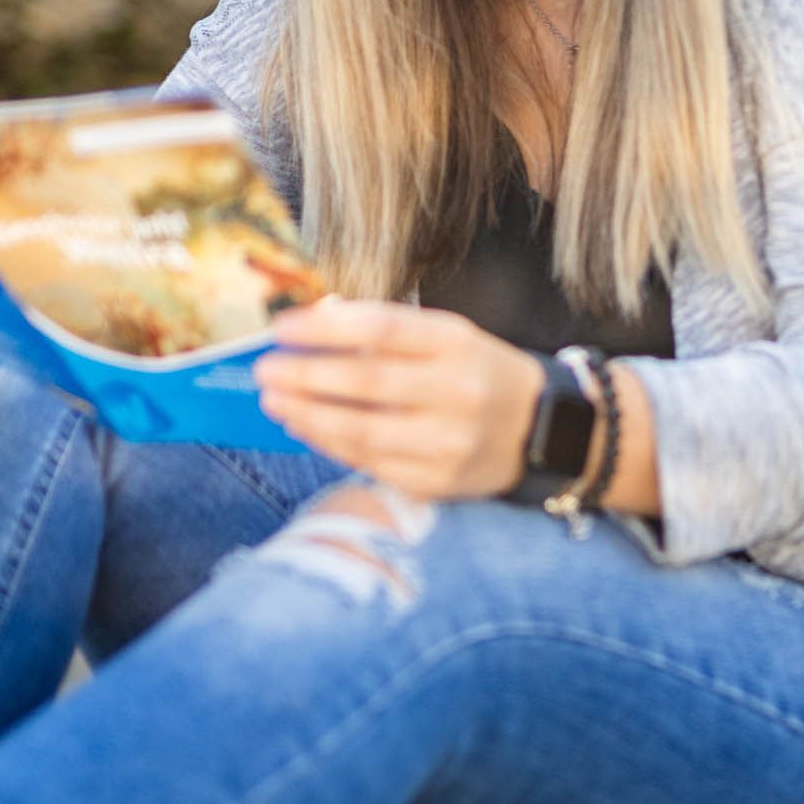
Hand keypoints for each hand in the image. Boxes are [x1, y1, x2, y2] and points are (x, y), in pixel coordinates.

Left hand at [253, 299, 542, 499]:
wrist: (538, 429)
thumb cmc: (475, 371)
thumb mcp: (446, 337)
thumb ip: (386, 331)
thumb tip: (314, 323)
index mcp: (457, 344)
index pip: (381, 330)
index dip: (325, 328)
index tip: (282, 328)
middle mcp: (457, 392)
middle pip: (366, 382)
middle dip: (305, 376)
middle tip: (264, 370)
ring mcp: (449, 442)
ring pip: (362, 431)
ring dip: (308, 415)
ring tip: (274, 401)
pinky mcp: (437, 481)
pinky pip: (369, 462)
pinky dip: (329, 443)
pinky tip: (305, 428)